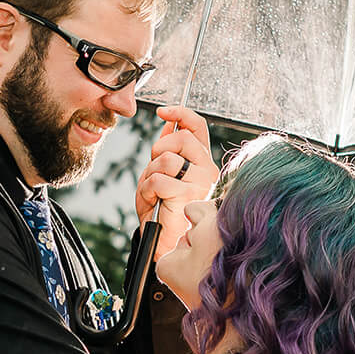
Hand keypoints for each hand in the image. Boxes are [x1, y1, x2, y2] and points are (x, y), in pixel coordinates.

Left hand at [134, 106, 218, 257]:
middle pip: (180, 138)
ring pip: (167, 158)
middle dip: (158, 150)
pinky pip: (158, 179)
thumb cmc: (161, 211)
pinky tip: (153, 202)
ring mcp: (200, 182)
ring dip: (150, 174)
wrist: (162, 241)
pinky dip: (147, 189)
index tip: (162, 112)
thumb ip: (167, 151)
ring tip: (153, 192)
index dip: (180, 113)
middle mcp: (206, 170)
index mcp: (201, 163)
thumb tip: (169, 124)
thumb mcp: (160, 173)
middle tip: (154, 169)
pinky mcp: (189, 194)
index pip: (197, 127)